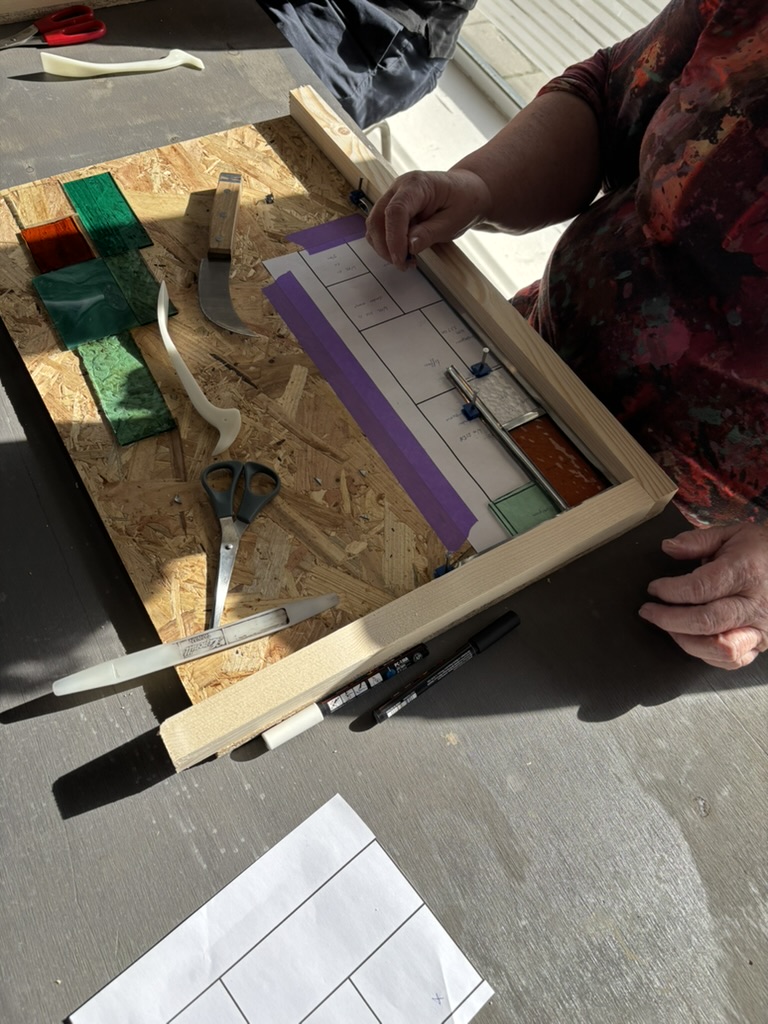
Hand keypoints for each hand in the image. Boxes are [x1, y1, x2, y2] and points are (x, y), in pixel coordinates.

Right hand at [365, 168, 491, 268]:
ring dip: (384, 247)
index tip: (400, 260)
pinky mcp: (391, 208)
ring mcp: (393, 196)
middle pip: (378, 218)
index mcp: (417, 184)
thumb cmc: (463, 202)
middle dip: (386, 247)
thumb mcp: (453, 221)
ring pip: (374, 225)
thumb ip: (430, 233)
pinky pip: (380, 228)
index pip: (395, 210)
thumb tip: (409, 246)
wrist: (467, 191)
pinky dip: (387, 244)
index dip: (394, 238)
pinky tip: (404, 252)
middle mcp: (399, 187)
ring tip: (407, 260)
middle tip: (404, 265)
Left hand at [638, 523, 767, 668]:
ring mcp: (761, 628)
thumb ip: (697, 540)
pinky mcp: (762, 643)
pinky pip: (732, 661)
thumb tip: (667, 547)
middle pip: (706, 622)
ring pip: (720, 649)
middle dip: (669, 620)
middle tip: (648, 612)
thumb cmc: (760, 550)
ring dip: (686, 641)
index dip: (670, 591)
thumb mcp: (730, 533)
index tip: (654, 588)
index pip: (700, 588)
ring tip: (668, 627)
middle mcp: (755, 604)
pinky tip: (691, 639)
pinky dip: (707, 655)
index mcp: (745, 572)